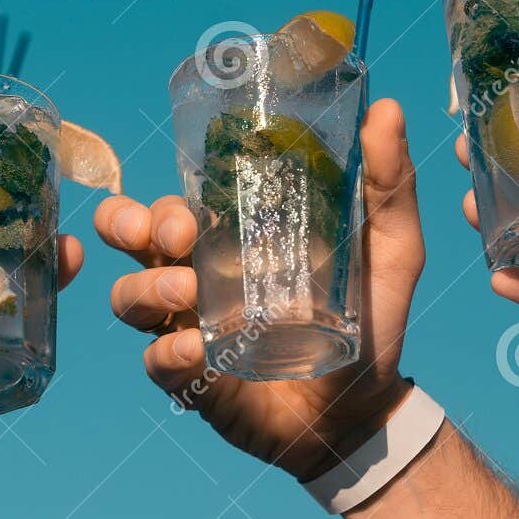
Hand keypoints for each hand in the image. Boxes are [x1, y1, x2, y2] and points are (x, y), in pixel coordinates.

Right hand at [96, 98, 423, 481]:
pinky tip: (197, 350)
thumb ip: (388, 185)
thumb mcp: (390, 250)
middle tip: (173, 237)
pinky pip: (155, 362)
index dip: (154, 203)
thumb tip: (387, 109)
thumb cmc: (371, 324)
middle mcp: (196, 279)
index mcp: (229, 241)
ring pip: (128, 298)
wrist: (368, 409)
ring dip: (146, 288)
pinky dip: (169, 352)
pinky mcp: (191, 380)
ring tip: (186, 292)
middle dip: (129, 229)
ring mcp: (188, 329)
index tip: (184, 214)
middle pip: (129, 241)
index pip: (168, 208)